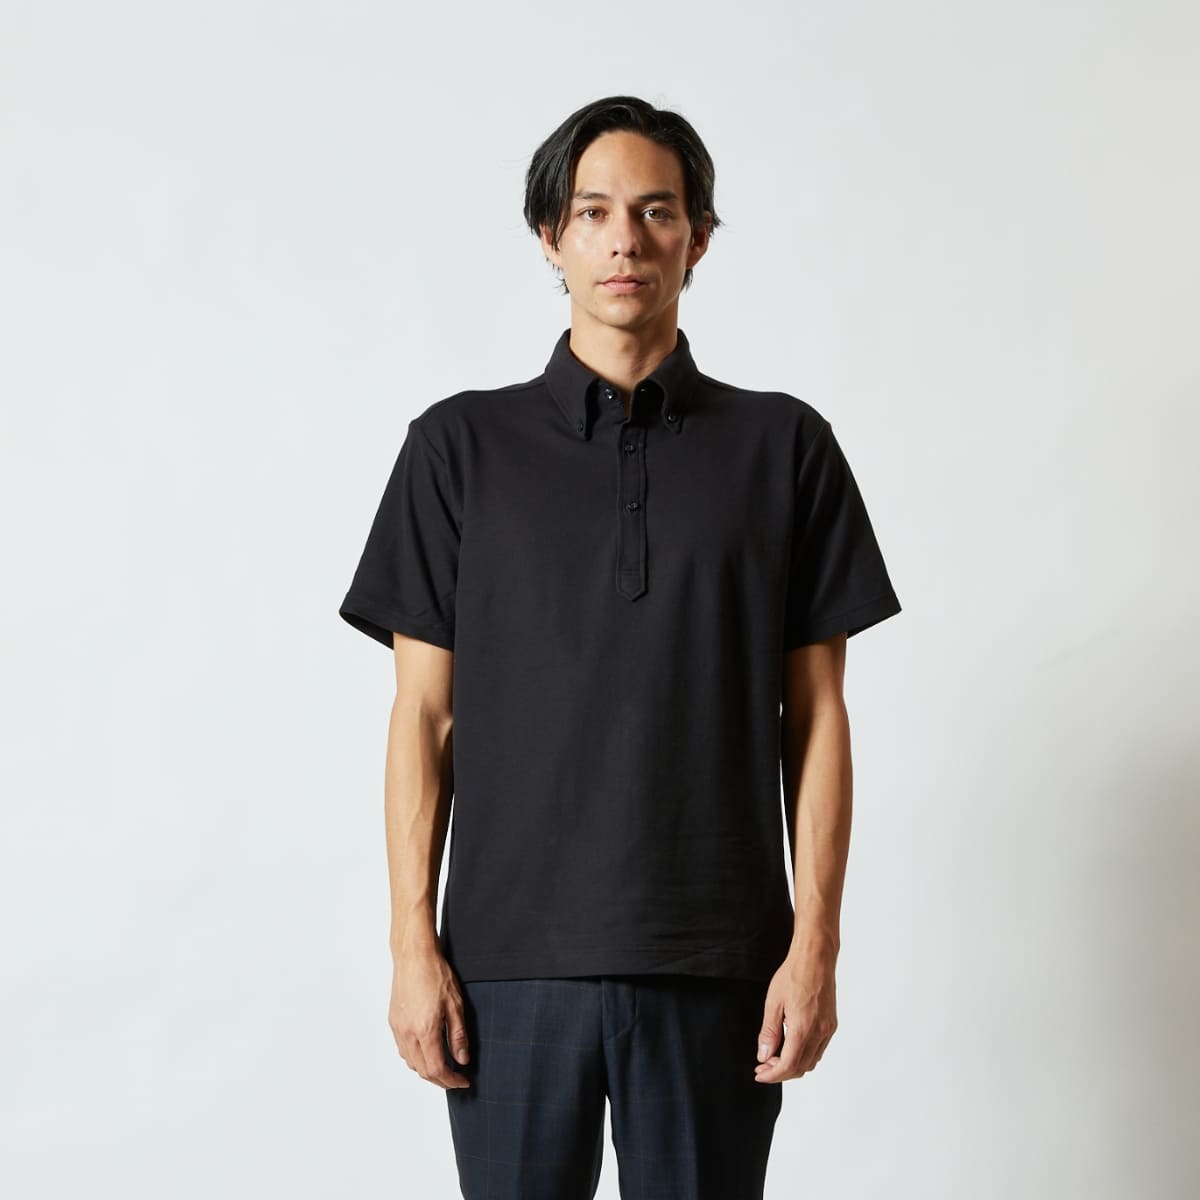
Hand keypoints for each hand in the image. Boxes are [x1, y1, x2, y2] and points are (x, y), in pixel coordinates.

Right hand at [388, 949, 471, 1088]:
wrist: (413, 956)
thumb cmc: (435, 973)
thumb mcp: (455, 1004)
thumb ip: (458, 1035)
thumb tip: (461, 1059)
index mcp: (425, 1030)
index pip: (437, 1068)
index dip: (451, 1080)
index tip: (463, 1081)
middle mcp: (408, 1033)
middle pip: (422, 1070)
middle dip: (440, 1080)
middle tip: (456, 1078)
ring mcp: (398, 1028)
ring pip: (411, 1063)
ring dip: (427, 1070)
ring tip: (444, 1067)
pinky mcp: (393, 1022)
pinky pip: (403, 1050)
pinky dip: (416, 1058)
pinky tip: (427, 1051)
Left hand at [753, 947, 837, 1083]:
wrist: (815, 958)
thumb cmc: (793, 975)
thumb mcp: (773, 1002)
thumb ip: (769, 1032)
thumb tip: (764, 1056)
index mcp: (803, 1028)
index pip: (788, 1065)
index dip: (772, 1075)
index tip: (759, 1074)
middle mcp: (819, 1033)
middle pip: (800, 1068)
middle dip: (780, 1072)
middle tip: (763, 1066)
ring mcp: (828, 1029)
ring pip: (811, 1061)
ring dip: (793, 1065)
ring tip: (774, 1057)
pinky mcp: (831, 1024)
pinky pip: (819, 1050)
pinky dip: (804, 1055)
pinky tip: (791, 1047)